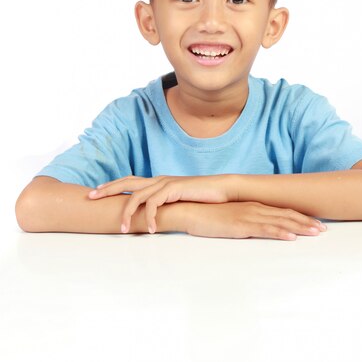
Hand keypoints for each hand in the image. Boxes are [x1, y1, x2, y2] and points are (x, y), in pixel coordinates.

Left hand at [88, 174, 237, 234]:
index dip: (112, 185)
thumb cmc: (202, 197)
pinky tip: (151, 230)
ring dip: (127, 213)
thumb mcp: (179, 202)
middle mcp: (158, 179)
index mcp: (158, 181)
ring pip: (137, 195)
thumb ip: (165, 206)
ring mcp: (165, 183)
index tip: (95, 192)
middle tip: (90, 198)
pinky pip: (155, 203)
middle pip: (126, 182)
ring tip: (123, 230)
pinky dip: (150, 217)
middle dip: (107, 189)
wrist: (222, 189)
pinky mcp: (174, 189)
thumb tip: (152, 218)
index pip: (129, 180)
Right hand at [185, 201, 326, 239]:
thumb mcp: (230, 218)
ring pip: (280, 222)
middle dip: (306, 222)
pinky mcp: (240, 225)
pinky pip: (264, 230)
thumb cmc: (207, 215)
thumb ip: (244, 221)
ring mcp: (247, 216)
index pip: (281, 211)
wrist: (189, 210)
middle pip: (285, 215)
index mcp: (252, 206)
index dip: (299, 217)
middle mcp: (253, 208)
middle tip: (323, 229)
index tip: (314, 223)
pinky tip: (291, 237)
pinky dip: (280, 232)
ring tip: (316, 232)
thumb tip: (255, 228)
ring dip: (300, 227)